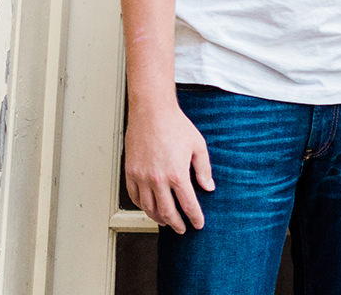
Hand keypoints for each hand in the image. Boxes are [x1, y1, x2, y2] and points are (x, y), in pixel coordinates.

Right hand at [125, 99, 214, 233]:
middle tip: (182, 229)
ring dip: (159, 218)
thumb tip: (208, 187)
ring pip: (149, 208)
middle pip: (167, 212)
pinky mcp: (131, 172)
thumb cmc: (175, 125)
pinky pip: (135, 197)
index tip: (198, 224)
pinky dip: (142, 206)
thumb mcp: (197, 144)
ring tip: (166, 221)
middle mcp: (158, 179)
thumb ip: (204, 169)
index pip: (188, 205)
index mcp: (177, 174)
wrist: (152, 111)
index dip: (195, 217)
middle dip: (177, 224)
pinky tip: (149, 207)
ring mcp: (142, 177)